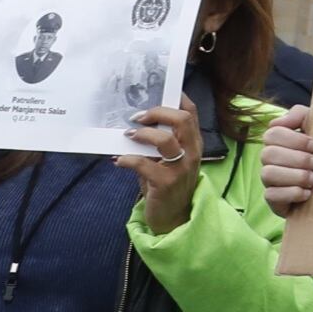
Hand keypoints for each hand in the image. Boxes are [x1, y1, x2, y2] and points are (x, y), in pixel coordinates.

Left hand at [130, 100, 202, 233]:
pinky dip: (127, 159)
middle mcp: (192, 153)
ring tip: (129, 135)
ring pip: (165, 140)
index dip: (177, 99)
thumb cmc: (166, 187)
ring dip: (142, 134)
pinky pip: (143, 164)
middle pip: (182, 120)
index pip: (192, 114)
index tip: (158, 91)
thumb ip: (157, 145)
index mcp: (194, 145)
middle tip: (138, 116)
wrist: (173, 219)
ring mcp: (180, 168)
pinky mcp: (166, 183)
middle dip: (158, 112)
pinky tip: (119, 161)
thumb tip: (132, 125)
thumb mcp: (166, 162)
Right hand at [260, 106, 312, 213]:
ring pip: (267, 174)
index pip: (272, 134)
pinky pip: (271, 195)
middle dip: (297, 158)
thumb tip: (278, 122)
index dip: (293, 139)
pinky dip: (292, 193)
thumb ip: (300, 115)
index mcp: (279, 142)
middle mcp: (270, 161)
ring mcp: (270, 181)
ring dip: (295, 176)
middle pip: (268, 154)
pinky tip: (308, 193)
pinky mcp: (274, 201)